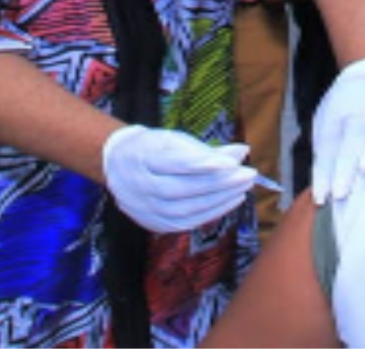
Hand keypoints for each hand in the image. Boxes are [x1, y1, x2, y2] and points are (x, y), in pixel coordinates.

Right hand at [102, 125, 255, 232]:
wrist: (116, 167)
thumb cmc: (152, 149)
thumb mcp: (174, 140)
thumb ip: (207, 149)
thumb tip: (242, 152)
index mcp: (142, 157)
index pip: (175, 162)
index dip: (205, 163)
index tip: (233, 162)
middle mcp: (140, 186)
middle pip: (182, 188)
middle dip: (219, 183)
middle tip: (248, 175)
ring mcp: (145, 208)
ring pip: (185, 209)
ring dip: (219, 200)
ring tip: (243, 188)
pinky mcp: (153, 223)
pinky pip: (185, 223)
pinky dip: (210, 213)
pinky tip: (228, 201)